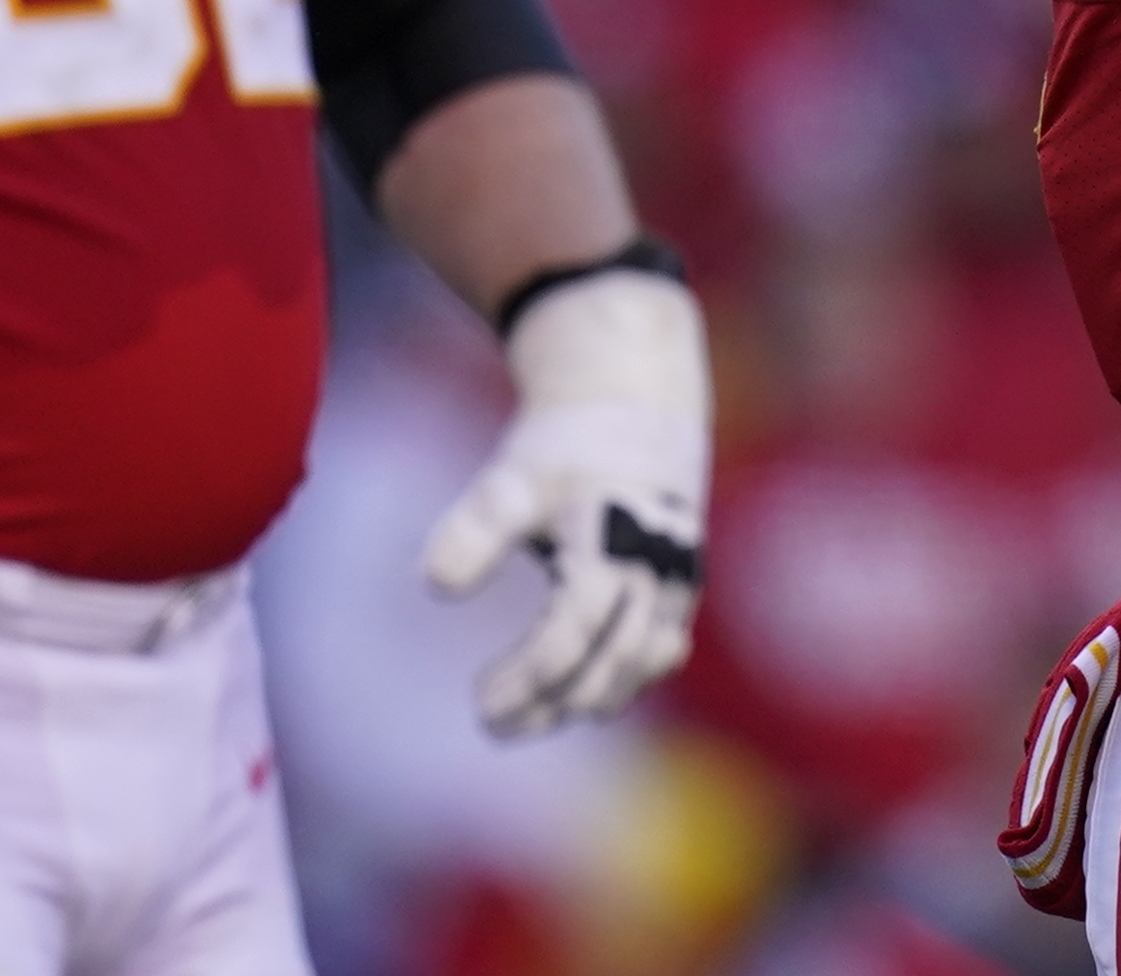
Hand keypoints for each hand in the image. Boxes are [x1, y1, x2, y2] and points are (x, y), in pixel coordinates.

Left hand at [423, 265, 711, 736]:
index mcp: (612, 538)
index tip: (479, 703)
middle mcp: (656, 564)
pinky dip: (632, 675)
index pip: (572, 631)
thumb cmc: (564, 443)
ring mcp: (677, 573)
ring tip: (538, 718)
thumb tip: (437, 588)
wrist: (634, 396)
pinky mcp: (683, 577)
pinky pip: (665, 643)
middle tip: (495, 724)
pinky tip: (593, 696)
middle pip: (612, 658)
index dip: (528, 676)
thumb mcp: (512, 477)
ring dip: (593, 697)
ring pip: (645, 659)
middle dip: (555, 701)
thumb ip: (475, 528)